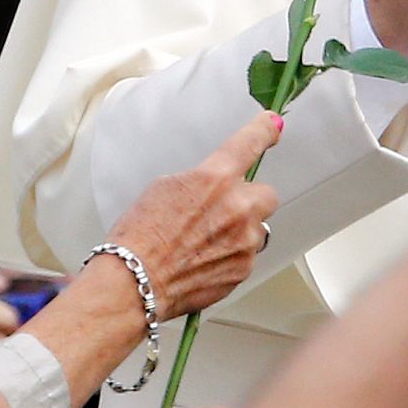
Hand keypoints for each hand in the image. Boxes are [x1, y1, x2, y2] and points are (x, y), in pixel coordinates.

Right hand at [104, 113, 282, 320]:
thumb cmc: (140, 237)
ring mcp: (245, 239)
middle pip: (266, 194)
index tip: (273, 124)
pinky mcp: (244, 267)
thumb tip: (218, 185)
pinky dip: (231, 257)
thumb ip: (203, 182)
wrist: (134, 282)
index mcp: (214, 179)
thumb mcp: (165, 189)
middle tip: (222, 213)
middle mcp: (237, 206)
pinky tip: (204, 262)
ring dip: (239, 232)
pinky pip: (247, 255)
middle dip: (248, 201)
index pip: (248, 144)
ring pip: (257, 228)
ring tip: (204, 244)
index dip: (263, 131)